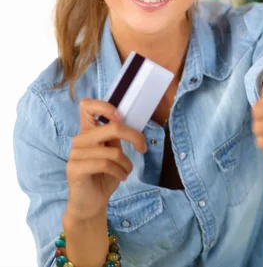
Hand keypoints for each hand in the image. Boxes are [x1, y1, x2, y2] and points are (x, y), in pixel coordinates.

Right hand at [65, 99, 146, 220]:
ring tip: (126, 170)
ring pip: (112, 151)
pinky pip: (105, 165)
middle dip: (134, 137)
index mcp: (89, 131)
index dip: (105, 106)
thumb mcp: (115, 152)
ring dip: (126, 162)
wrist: (91, 202)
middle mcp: (79, 140)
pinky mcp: (74, 169)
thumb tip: (127, 122)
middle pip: (112, 127)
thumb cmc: (105, 175)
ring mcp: (75, 154)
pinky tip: (121, 177)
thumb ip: (116, 136)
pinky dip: (119, 171)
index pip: (87, 106)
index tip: (120, 117)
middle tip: (142, 148)